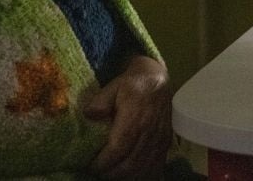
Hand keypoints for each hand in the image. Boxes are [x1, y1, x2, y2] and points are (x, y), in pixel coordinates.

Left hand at [84, 55, 172, 178]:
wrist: (157, 82)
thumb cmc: (132, 85)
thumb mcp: (114, 86)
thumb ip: (100, 101)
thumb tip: (88, 115)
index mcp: (135, 117)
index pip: (118, 147)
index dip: (103, 161)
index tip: (90, 165)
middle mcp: (149, 132)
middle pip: (130, 163)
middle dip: (111, 173)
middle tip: (97, 172)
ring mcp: (159, 140)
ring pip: (142, 168)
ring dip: (124, 176)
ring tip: (110, 173)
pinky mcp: (165, 145)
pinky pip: (154, 167)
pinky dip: (140, 174)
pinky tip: (128, 174)